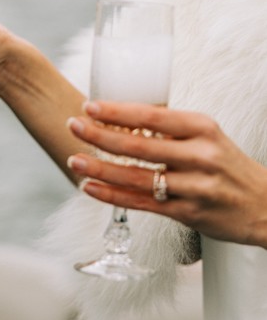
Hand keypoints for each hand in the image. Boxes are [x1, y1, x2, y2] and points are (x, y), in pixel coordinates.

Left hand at [67, 100, 266, 245]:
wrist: (265, 206)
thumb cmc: (228, 165)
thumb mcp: (208, 136)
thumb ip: (171, 127)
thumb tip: (124, 114)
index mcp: (203, 128)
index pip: (152, 116)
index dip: (117, 112)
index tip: (90, 106)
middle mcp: (200, 156)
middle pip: (140, 146)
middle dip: (100, 135)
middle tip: (73, 126)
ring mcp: (194, 187)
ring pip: (138, 178)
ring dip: (100, 168)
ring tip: (74, 159)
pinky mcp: (188, 214)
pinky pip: (143, 204)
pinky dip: (112, 196)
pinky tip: (91, 188)